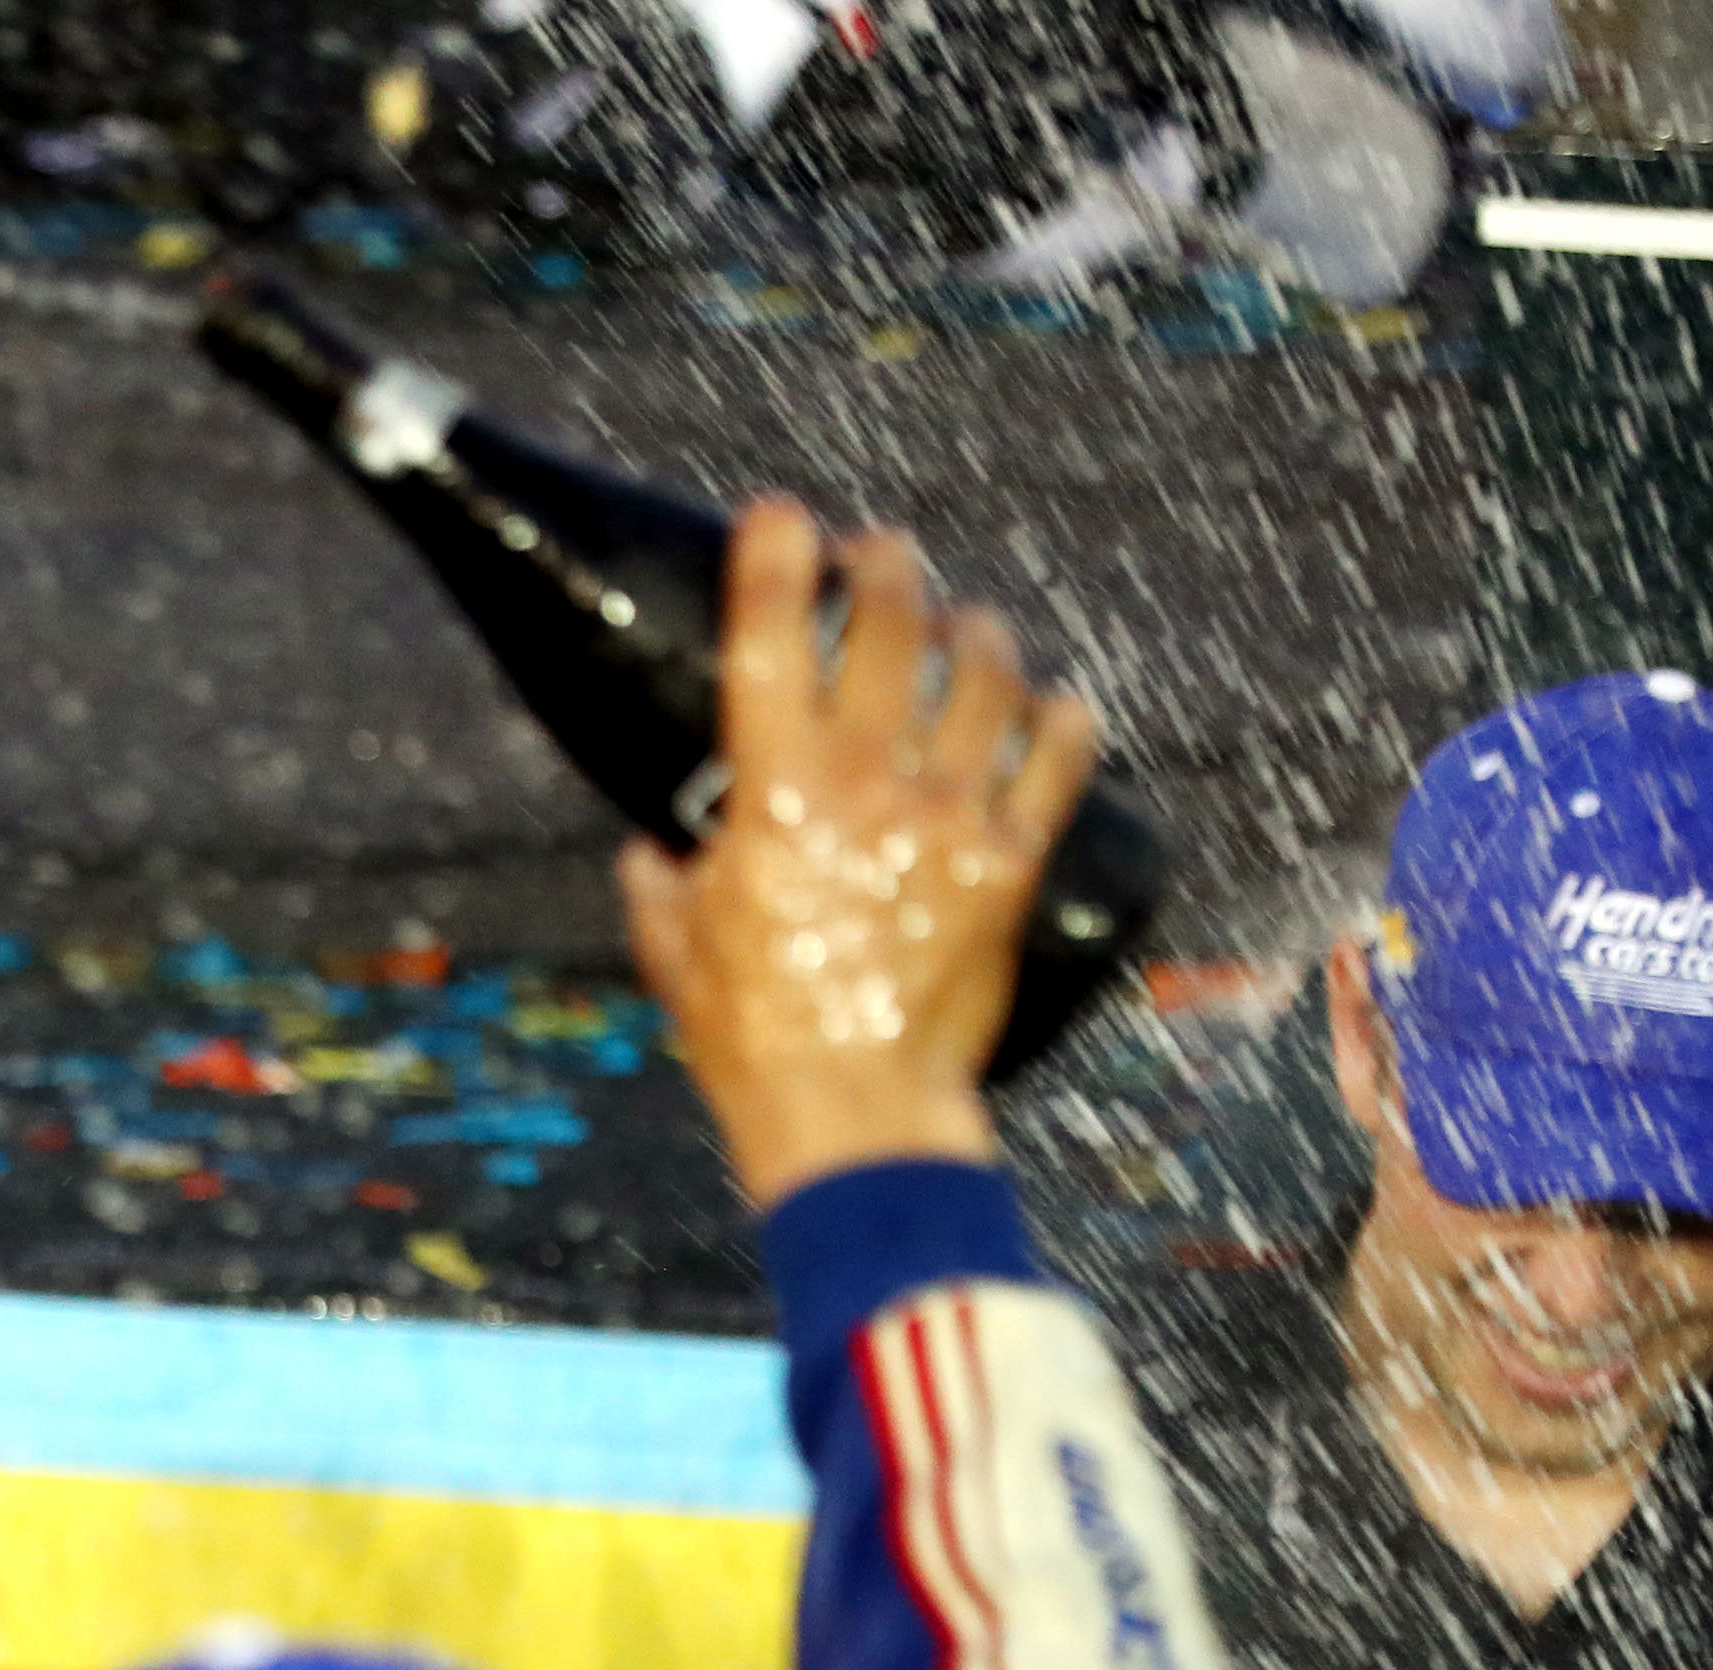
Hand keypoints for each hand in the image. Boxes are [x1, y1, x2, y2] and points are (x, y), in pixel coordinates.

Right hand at [618, 496, 1097, 1206]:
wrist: (855, 1110)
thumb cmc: (751, 1037)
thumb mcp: (676, 954)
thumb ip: (661, 889)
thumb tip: (651, 856)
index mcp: (774, 791)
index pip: (773, 635)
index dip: (776, 557)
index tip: (781, 517)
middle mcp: (868, 780)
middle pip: (894, 622)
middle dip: (887, 565)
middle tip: (881, 553)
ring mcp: (951, 813)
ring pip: (988, 671)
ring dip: (976, 632)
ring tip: (967, 626)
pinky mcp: (1013, 858)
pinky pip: (1059, 754)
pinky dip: (1061, 718)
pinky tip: (1052, 709)